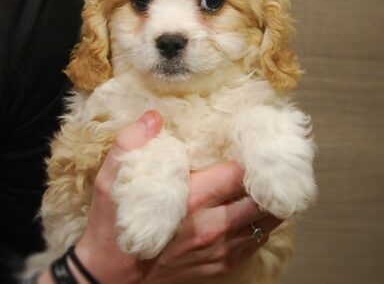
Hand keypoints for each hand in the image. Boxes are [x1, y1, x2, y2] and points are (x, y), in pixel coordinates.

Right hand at [47, 111, 281, 283]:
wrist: (110, 279)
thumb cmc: (112, 228)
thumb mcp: (110, 182)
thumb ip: (130, 144)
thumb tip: (154, 117)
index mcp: (191, 199)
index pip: (240, 174)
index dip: (254, 157)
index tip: (256, 144)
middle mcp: (212, 226)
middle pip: (262, 200)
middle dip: (272, 181)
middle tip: (273, 163)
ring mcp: (219, 250)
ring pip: (266, 224)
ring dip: (272, 204)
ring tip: (273, 185)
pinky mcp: (219, 267)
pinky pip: (255, 245)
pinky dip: (263, 227)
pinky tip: (259, 213)